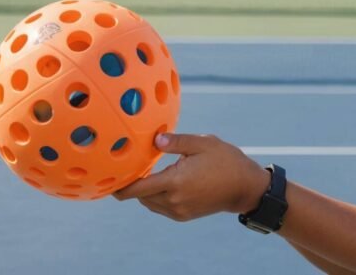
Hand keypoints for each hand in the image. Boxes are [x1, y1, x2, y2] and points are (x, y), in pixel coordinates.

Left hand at [114, 133, 270, 221]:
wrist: (246, 188)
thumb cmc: (227, 161)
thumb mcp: (203, 143)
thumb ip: (176, 142)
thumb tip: (153, 141)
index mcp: (175, 182)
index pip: (136, 188)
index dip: (119, 185)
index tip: (109, 175)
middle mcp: (173, 200)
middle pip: (140, 196)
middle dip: (132, 183)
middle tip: (127, 165)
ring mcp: (179, 210)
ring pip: (149, 202)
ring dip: (144, 190)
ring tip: (144, 171)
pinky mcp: (184, 215)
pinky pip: (160, 207)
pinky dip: (155, 196)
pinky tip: (161, 181)